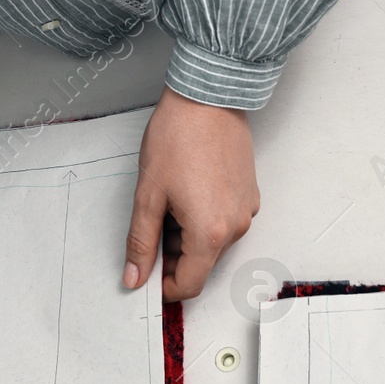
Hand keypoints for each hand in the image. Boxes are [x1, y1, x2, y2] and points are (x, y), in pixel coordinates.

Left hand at [124, 86, 260, 301]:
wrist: (208, 97)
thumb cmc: (178, 137)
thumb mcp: (148, 195)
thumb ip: (141, 243)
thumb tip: (134, 277)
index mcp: (210, 233)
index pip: (189, 285)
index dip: (165, 287)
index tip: (148, 275)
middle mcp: (235, 227)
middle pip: (201, 265)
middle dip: (174, 257)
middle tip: (153, 224)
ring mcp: (246, 211)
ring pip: (213, 245)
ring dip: (188, 237)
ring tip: (171, 200)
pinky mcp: (249, 196)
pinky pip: (225, 223)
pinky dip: (205, 220)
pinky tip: (189, 192)